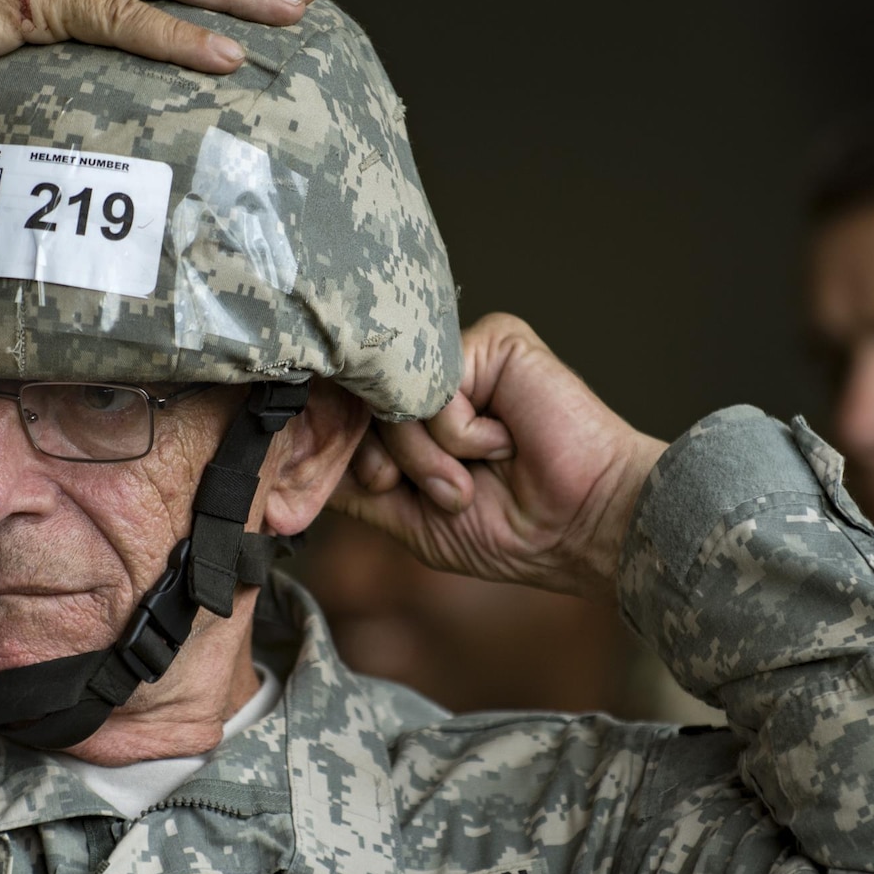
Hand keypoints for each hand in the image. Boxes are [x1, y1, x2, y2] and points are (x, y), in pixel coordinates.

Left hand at [327, 313, 667, 600]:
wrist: (581, 526)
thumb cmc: (511, 530)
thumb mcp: (410, 520)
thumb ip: (356, 488)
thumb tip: (292, 470)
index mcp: (412, 417)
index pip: (348, 420)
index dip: (350, 457)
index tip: (386, 489)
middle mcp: (429, 381)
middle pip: (361, 411)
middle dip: (395, 467)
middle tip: (452, 495)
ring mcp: (458, 360)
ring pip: (393, 401)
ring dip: (431, 457)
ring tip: (481, 474)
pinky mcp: (492, 342)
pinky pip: (434, 385)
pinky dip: (463, 433)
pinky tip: (505, 442)